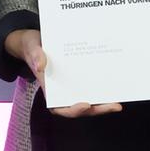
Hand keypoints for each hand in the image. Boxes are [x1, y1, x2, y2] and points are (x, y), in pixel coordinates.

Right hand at [5, 28, 122, 116]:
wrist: (36, 40)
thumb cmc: (32, 46)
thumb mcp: (31, 47)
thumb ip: (35, 55)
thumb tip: (40, 65)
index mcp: (49, 88)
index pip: (59, 107)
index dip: (73, 110)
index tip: (85, 105)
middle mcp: (61, 90)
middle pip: (79, 107)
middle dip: (97, 110)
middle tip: (114, 106)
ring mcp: (71, 85)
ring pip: (88, 100)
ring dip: (102, 104)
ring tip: (117, 103)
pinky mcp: (79, 77)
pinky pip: (91, 86)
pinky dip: (102, 90)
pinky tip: (114, 87)